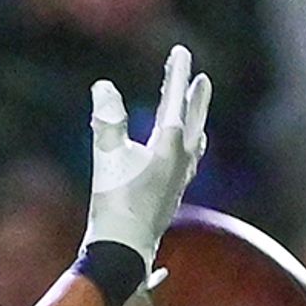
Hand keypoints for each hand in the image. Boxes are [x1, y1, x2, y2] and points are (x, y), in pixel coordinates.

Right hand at [84, 43, 210, 270]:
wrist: (123, 252)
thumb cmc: (114, 204)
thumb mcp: (106, 156)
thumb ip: (107, 119)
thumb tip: (104, 86)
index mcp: (169, 147)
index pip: (175, 101)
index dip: (176, 74)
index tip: (181, 52)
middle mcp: (181, 163)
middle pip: (192, 122)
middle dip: (195, 98)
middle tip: (202, 79)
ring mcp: (179, 182)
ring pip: (194, 144)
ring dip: (196, 123)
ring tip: (198, 115)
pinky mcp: (171, 197)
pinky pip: (187, 163)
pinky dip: (187, 148)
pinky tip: (182, 157)